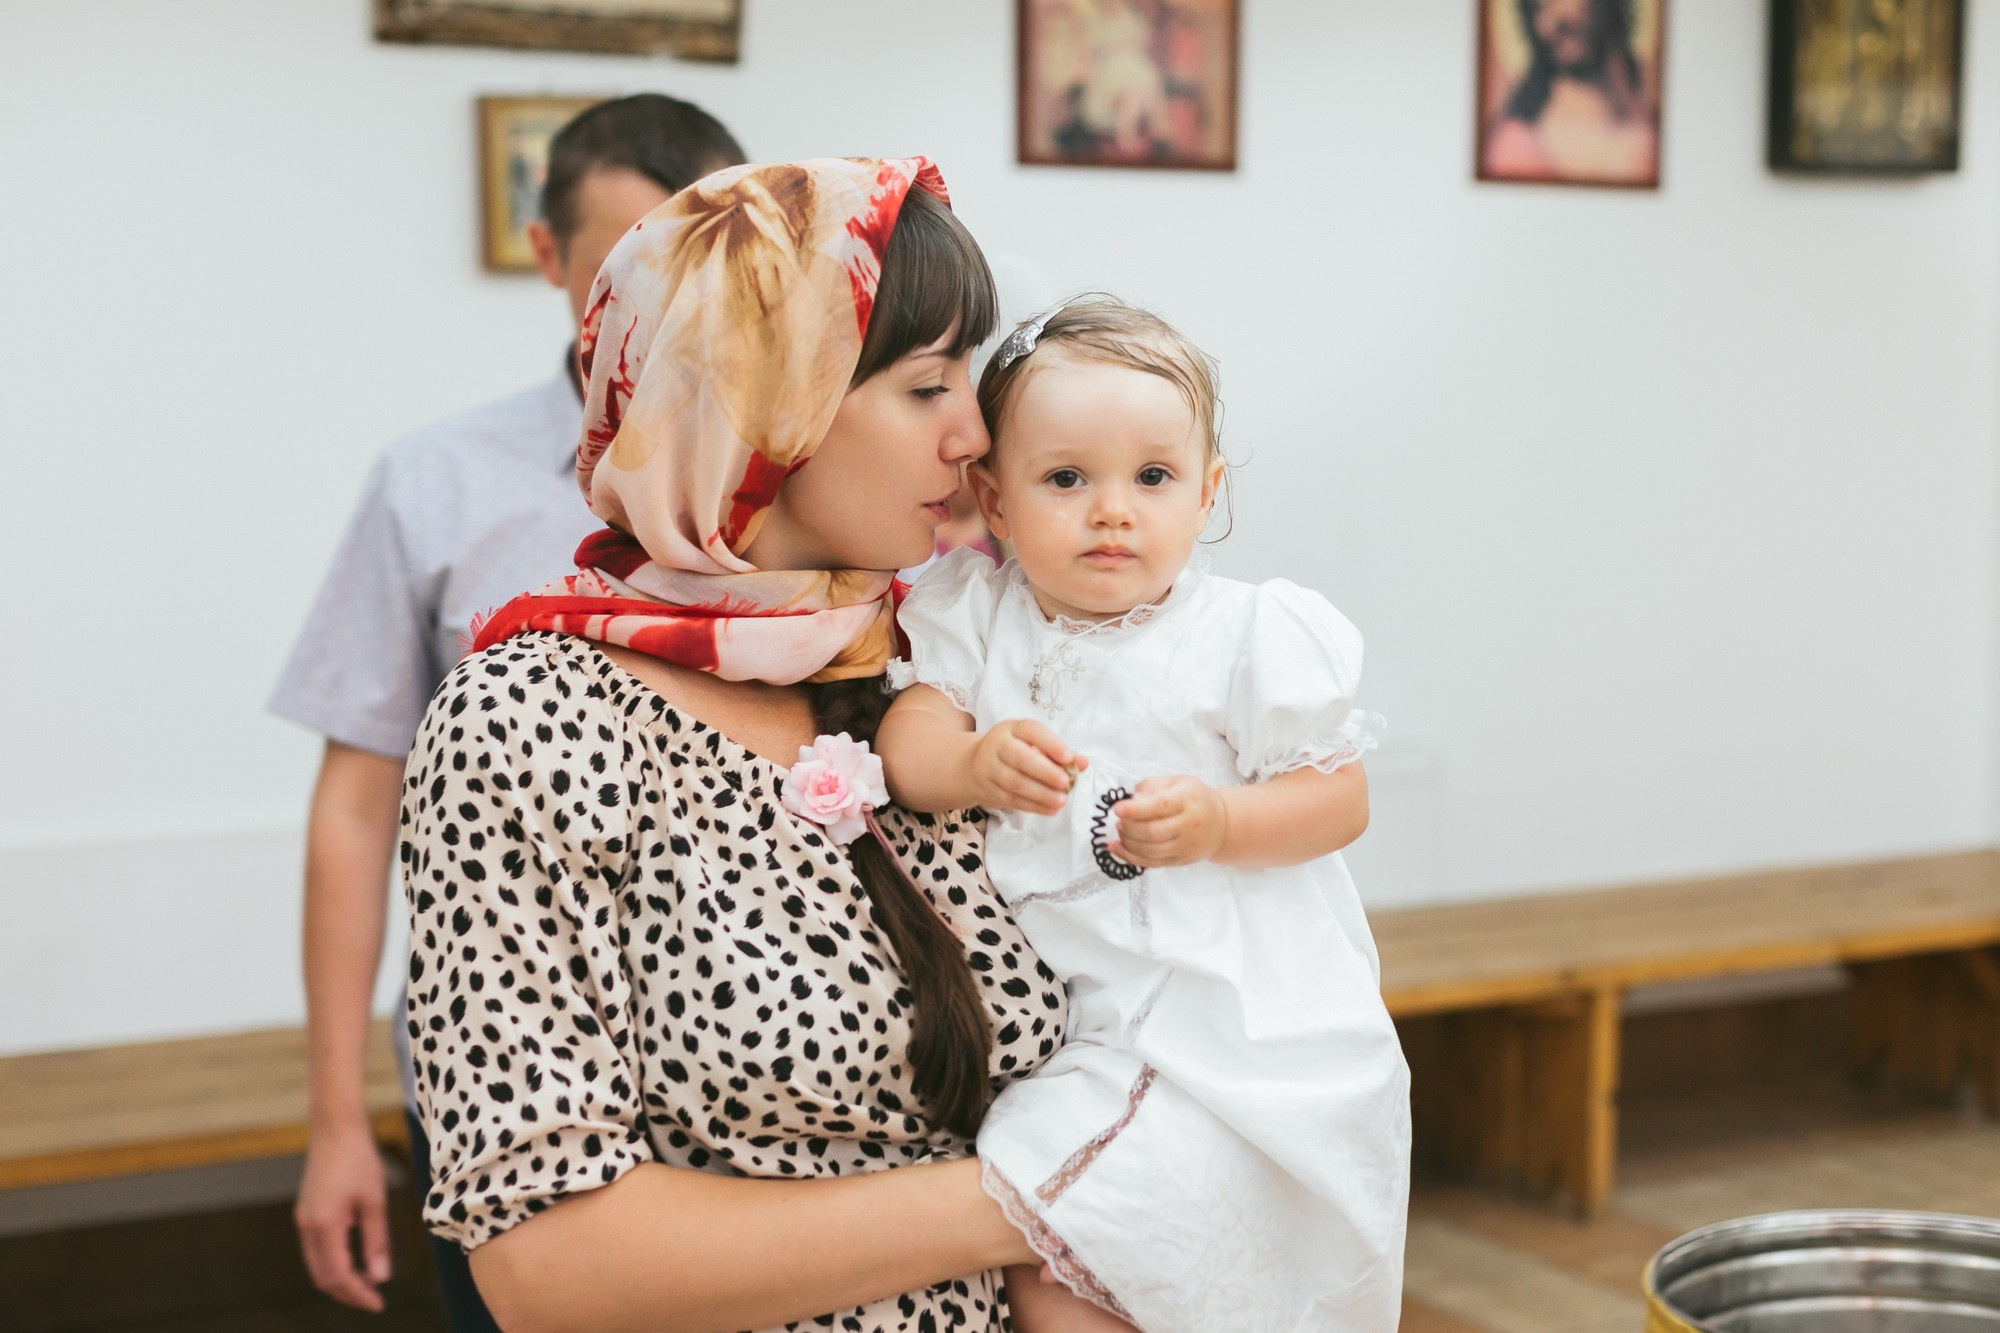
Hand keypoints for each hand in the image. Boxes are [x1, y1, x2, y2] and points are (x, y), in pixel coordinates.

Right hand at [295, 1118, 391, 1310]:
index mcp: (324, 1226)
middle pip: (323, 1277)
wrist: (336, 1129)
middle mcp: (308, 1228)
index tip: (378, 1304)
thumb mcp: (375, 1202)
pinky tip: (354, 1260)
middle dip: (347, 1292)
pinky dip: (333, 1263)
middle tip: (374, 1298)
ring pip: (317, 1266)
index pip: (338, 1276)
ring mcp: (303, 1221)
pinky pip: (316, 1250)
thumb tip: (380, 1277)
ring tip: (367, 1283)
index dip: (357, 1295)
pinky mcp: (306, 1213)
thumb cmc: (359, 1160)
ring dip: (339, 1279)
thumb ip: (377, 1241)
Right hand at [967, 719, 1084, 814]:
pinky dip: (1033, 806)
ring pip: (1015, 783)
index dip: (1050, 744)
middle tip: (1066, 783)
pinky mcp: (988, 791)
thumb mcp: (1032, 744)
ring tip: (1062, 800)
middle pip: (1020, 758)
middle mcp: (997, 745)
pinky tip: (1051, 809)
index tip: (1069, 757)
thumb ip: (1058, 752)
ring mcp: (989, 769)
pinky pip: (1012, 800)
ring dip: (1041, 793)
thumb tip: (1083, 763)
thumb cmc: (1012, 751)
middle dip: (1045, 772)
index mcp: (1011, 729)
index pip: (1031, 730)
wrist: (972, 766)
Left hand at [1110, 775, 1226, 867]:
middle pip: (1152, 832)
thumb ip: (1152, 786)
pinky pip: (1151, 863)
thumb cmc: (1194, 799)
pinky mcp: (1179, 861)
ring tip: (1121, 831)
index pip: (1160, 806)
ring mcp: (1185, 846)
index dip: (1135, 809)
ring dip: (1128, 842)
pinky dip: (1129, 857)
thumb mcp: (1177, 782)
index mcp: (1187, 800)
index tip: (1117, 809)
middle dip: (1128, 827)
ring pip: (1150, 851)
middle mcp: (1189, 825)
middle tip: (1119, 820)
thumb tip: (1132, 800)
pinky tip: (1116, 848)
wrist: (1221, 824)